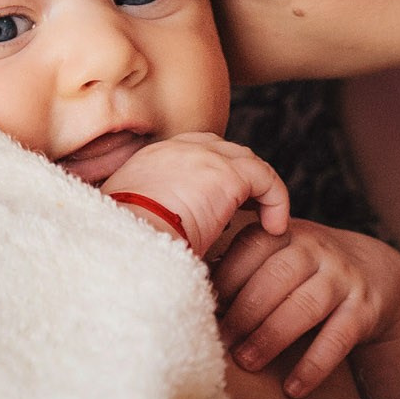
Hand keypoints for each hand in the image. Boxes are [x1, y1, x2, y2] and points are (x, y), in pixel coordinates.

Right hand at [101, 133, 289, 255]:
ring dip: (259, 191)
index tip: (221, 208)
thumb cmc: (123, 248)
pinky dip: (276, 201)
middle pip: (222, 150)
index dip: (212, 175)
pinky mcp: (226, 174)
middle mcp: (176, 149)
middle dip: (240, 177)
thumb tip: (162, 240)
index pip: (191, 153)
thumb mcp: (132, 225)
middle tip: (249, 210)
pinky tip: (274, 228)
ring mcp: (202, 156)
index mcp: (150, 160)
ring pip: (246, 162)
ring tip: (266, 222)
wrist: (123, 246)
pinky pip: (265, 178)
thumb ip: (151, 218)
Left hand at [212, 220, 399, 398]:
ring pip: (305, 306)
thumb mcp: (278, 255)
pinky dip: (313, 365)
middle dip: (245, 312)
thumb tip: (188, 288)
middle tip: (222, 343)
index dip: (226, 278)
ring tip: (246, 362)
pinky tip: (292, 387)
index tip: (204, 307)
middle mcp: (317, 249)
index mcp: (287, 233)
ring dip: (272, 337)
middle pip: (277, 277)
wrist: (374, 274)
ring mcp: (343, 278)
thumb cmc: (305, 271)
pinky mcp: (364, 309)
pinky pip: (338, 338)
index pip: (253, 248)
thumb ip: (243, 266)